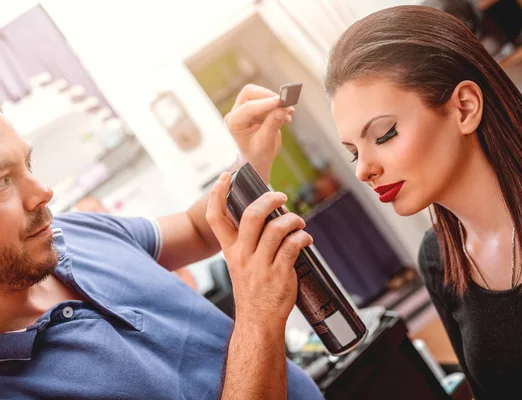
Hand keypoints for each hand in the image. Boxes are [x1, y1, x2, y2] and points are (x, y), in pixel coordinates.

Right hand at [206, 172, 313, 327]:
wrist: (258, 322)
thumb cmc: (253, 290)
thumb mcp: (240, 264)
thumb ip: (249, 241)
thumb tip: (269, 215)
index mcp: (230, 250)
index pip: (215, 218)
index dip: (217, 193)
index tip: (226, 176)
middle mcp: (242, 255)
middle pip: (252, 216)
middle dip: (270, 200)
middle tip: (281, 197)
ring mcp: (260, 265)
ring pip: (277, 229)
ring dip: (293, 221)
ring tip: (299, 223)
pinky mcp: (279, 273)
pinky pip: (293, 246)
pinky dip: (302, 238)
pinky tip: (306, 240)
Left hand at [225, 84, 294, 181]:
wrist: (256, 161)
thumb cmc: (256, 156)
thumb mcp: (264, 143)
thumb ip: (272, 125)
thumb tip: (283, 108)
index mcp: (233, 122)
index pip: (248, 107)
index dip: (266, 103)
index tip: (281, 101)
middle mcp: (236, 113)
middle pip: (250, 93)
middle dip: (268, 96)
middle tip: (284, 102)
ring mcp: (245, 110)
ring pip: (260, 95)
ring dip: (275, 102)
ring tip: (288, 112)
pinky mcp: (256, 110)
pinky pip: (268, 101)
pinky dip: (278, 106)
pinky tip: (286, 116)